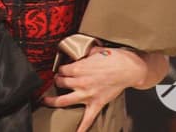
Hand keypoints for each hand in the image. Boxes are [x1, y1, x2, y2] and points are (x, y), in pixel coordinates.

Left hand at [42, 46, 166, 131]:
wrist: (129, 69)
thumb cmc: (114, 58)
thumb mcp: (96, 51)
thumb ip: (85, 53)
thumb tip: (81, 52)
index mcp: (79, 68)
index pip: (62, 70)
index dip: (61, 69)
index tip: (61, 70)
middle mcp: (80, 82)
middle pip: (60, 83)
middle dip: (57, 81)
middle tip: (57, 81)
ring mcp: (87, 95)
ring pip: (64, 101)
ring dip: (52, 101)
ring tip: (46, 102)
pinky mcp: (96, 104)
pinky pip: (87, 119)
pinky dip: (81, 127)